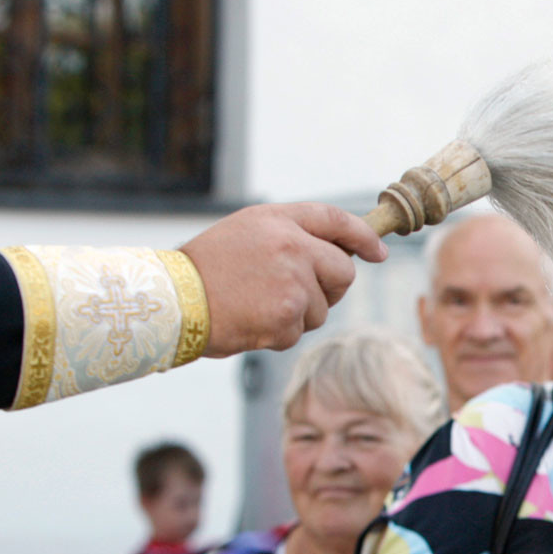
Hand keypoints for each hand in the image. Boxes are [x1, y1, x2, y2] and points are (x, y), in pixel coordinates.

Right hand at [181, 202, 387, 356]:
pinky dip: (280, 332)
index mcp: (279, 221)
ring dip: (299, 314)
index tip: (378, 252)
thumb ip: (292, 235)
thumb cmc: (207, 269)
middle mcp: (291, 246)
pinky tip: (252, 320)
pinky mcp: (288, 316)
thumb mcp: (247, 233)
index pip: (335, 220)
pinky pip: (300, 330)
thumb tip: (341, 254)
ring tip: (259, 304)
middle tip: (299, 293)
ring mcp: (292, 282)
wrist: (174, 301)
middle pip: (343, 272)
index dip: (362, 237)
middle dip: (331, 287)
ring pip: (323, 308)